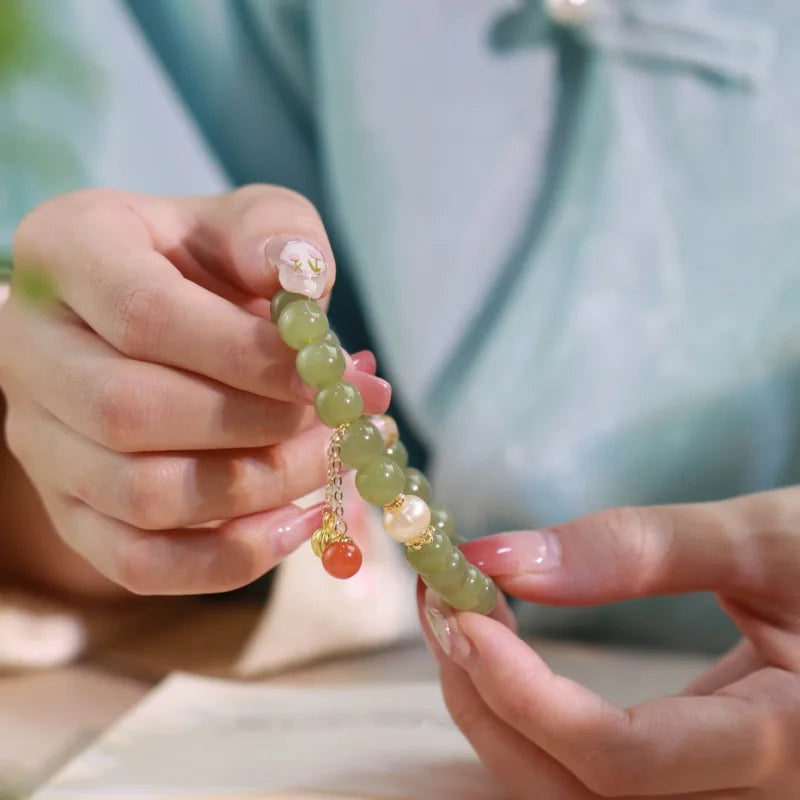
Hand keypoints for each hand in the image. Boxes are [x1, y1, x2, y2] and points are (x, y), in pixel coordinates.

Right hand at [0, 186, 390, 595]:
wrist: (166, 318)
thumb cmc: (209, 265)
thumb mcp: (248, 224)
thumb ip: (277, 233)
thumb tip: (300, 278)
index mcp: (65, 252)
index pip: (143, 315)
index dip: (246, 355)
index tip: (329, 371)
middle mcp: (29, 350)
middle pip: (132, 413)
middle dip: (260, 425)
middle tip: (343, 417)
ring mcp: (41, 442)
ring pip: (141, 496)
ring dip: (261, 488)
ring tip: (332, 458)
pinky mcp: (70, 511)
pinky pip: (139, 564)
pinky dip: (232, 557)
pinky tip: (300, 520)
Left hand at [420, 490, 799, 797]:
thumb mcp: (763, 540)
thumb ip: (637, 550)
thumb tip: (498, 557)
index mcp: (790, 747)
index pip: (624, 761)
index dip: (525, 693)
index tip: (460, 610)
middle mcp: (748, 799)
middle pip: (577, 795)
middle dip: (487, 702)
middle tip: (440, 603)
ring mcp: (718, 796)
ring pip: (572, 796)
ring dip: (494, 713)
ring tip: (456, 619)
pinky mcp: (693, 776)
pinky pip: (589, 774)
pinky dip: (527, 716)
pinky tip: (500, 653)